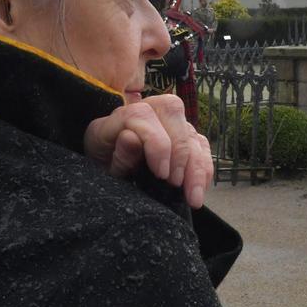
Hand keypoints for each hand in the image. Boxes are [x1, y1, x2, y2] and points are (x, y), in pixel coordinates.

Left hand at [84, 95, 212, 208]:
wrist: (106, 174)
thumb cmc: (102, 174)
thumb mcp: (102, 171)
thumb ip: (118, 155)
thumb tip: (132, 137)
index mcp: (115, 119)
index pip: (140, 114)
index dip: (156, 142)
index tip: (161, 174)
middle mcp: (143, 112)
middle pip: (171, 110)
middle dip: (179, 150)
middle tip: (175, 183)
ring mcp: (165, 123)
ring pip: (189, 127)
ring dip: (197, 164)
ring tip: (193, 196)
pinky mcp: (181, 136)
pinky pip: (200, 144)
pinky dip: (204, 166)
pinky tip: (200, 188)